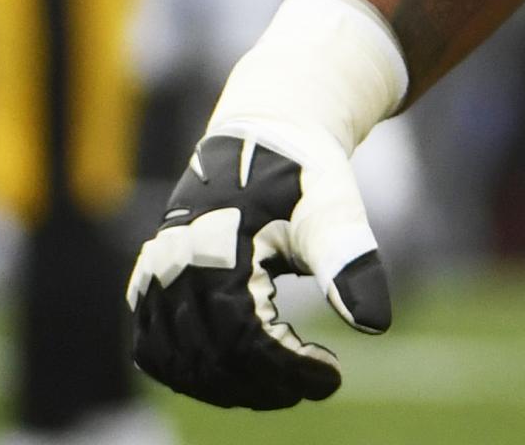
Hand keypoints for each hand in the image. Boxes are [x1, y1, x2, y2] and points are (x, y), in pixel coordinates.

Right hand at [128, 125, 391, 407]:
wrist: (264, 138)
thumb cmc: (304, 173)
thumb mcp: (334, 210)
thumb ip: (350, 263)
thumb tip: (375, 325)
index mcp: (218, 246)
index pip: (245, 338)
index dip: (288, 369)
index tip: (332, 378)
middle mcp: (175, 264)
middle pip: (210, 358)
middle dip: (266, 385)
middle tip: (314, 385)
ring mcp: (156, 274)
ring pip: (177, 362)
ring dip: (228, 386)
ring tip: (282, 387)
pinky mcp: (148, 283)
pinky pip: (154, 349)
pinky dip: (190, 373)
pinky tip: (236, 377)